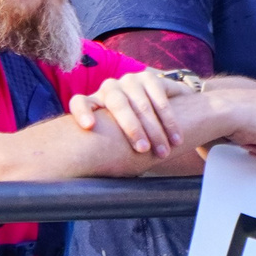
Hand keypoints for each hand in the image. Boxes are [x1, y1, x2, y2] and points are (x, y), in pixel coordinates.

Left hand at [68, 68, 185, 157]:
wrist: (160, 109)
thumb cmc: (130, 133)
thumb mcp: (115, 138)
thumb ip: (106, 148)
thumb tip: (99, 178)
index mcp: (94, 103)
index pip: (80, 103)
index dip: (82, 112)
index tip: (89, 126)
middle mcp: (109, 87)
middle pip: (117, 104)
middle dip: (132, 128)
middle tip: (143, 150)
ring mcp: (129, 80)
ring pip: (141, 105)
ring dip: (155, 130)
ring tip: (164, 151)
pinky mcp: (149, 77)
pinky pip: (159, 98)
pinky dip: (169, 120)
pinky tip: (176, 137)